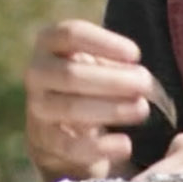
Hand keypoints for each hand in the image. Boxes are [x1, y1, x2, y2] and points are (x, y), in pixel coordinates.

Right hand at [23, 18, 153, 181]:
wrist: (58, 125)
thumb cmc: (86, 81)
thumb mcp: (94, 61)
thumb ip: (114, 62)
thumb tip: (139, 75)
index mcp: (49, 42)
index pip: (72, 34)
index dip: (105, 43)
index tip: (135, 55)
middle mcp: (37, 73)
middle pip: (71, 74)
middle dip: (112, 81)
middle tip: (145, 85)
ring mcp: (37, 108)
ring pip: (70, 108)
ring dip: (110, 110)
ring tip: (141, 109)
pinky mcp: (44, 142)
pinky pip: (70, 146)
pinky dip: (100, 147)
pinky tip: (125, 144)